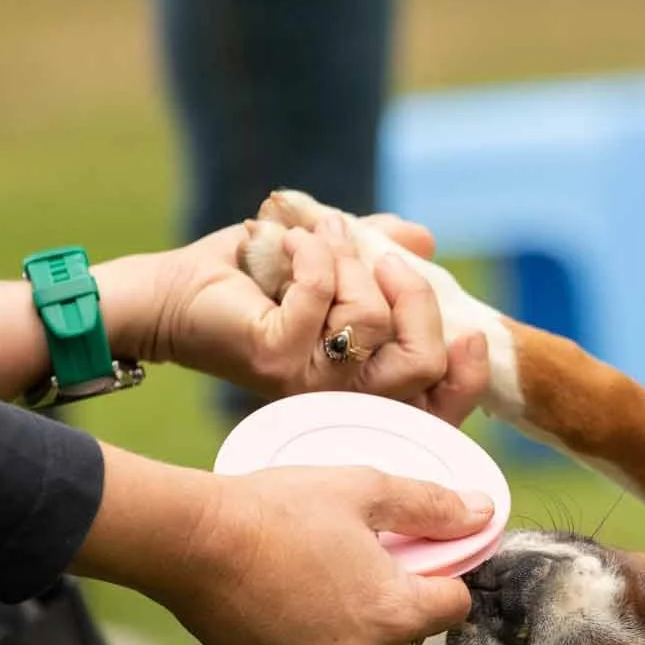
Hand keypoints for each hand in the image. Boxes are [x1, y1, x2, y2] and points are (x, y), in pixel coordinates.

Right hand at [74, 446, 491, 644]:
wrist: (190, 542)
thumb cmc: (277, 511)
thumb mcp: (365, 489)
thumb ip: (433, 506)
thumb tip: (483, 512)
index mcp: (396, 616)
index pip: (455, 605)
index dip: (440, 574)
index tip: (412, 552)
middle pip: (409, 633)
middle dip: (394, 599)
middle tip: (354, 557)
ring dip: (354, 624)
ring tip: (316, 577)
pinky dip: (314, 642)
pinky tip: (288, 602)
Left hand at [100, 212, 488, 422]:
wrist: (174, 291)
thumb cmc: (252, 280)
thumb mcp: (331, 260)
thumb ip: (378, 253)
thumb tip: (423, 242)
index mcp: (366, 384)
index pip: (440, 404)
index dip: (469, 376)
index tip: (470, 333)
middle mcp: (342, 396)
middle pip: (422, 364)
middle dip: (414, 298)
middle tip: (383, 259)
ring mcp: (310, 385)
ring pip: (371, 322)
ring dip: (346, 260)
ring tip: (313, 239)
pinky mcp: (276, 360)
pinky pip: (322, 296)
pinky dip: (310, 252)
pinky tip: (286, 241)